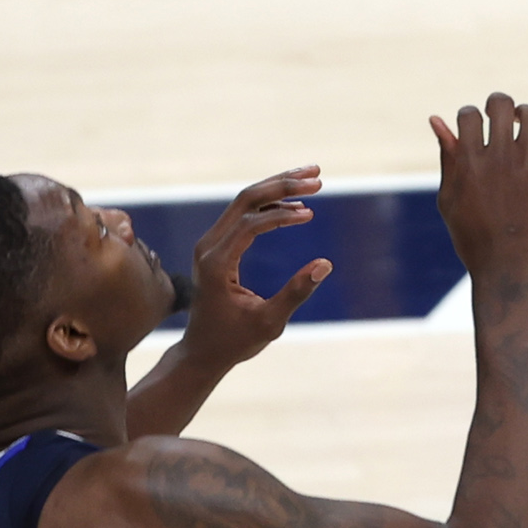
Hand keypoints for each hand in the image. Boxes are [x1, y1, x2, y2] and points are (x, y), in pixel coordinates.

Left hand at [123, 167, 327, 438]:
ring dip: (278, 187)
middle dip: (282, 184)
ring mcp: (210, 244)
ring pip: (245, 201)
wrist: (202, 351)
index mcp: (217, 264)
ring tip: (313, 179)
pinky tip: (296, 206)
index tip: (310, 214)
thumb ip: (295, 293)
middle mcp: (209, 247)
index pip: (251, 223)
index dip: (282, 213)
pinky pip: (244, 214)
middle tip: (317, 177)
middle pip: (245, 200)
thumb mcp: (269, 324)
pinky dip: (270, 203)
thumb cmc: (234, 342)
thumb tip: (325, 264)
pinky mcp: (217, 245)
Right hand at [431, 94, 527, 288]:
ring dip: (526, 113)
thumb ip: (447, 156)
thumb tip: (437, 120)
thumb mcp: (449, 198)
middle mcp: (500, 159)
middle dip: (497, 103)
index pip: (469, 115)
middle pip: (501, 105)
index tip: (473, 127)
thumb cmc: (473, 236)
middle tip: (498, 115)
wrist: (508, 267)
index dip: (469, 115)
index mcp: (470, 163)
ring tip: (522, 124)